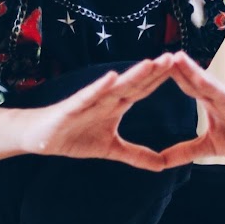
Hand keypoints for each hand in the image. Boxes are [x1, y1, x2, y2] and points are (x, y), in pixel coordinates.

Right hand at [21, 54, 176, 170]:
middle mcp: (107, 98)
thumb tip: (162, 166)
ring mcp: (91, 100)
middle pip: (135, 83)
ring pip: (116, 86)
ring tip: (151, 63)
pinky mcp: (73, 106)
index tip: (183, 70)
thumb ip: (136, 155)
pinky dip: (100, 87)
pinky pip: (88, 96)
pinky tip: (111, 77)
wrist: (41, 137)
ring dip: (133, 75)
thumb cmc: (74, 136)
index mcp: (117, 105)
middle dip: (154, 71)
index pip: (143, 89)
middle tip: (175, 57)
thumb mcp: (111, 149)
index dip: (161, 80)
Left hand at [158, 53, 224, 166]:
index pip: (191, 86)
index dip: (175, 76)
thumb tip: (160, 162)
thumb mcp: (209, 147)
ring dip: (213, 85)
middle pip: (205, 83)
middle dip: (190, 70)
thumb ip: (184, 151)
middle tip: (173, 56)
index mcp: (212, 102)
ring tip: (199, 76)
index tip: (156, 64)